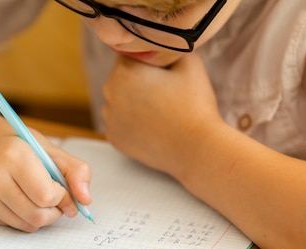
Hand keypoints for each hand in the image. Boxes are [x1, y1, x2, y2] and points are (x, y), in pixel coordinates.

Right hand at [0, 111, 91, 231]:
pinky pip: (15, 227)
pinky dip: (25, 218)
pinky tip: (20, 200)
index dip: (63, 197)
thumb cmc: (17, 146)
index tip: (63, 189)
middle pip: (38, 215)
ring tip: (37, 197)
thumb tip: (85, 200)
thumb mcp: (49, 149)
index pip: (47, 196)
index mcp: (13, 155)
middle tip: (54, 197)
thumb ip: (75, 171)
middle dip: (55, 210)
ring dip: (42, 216)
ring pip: (28, 225)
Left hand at [102, 53, 223, 178]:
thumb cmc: (195, 104)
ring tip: (160, 112)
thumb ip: (167, 45)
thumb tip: (156, 44)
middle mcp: (109, 93)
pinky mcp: (114, 139)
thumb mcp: (189, 61)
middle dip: (139, 82)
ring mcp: (109, 118)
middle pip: (122, 78)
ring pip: (119, 101)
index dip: (149, 62)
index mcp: (124, 70)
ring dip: (133, 103)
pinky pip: (120, 122)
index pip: (130, 54)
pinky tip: (152, 126)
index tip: (164, 75)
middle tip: (165, 95)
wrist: (196, 148)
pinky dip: (132, 123)